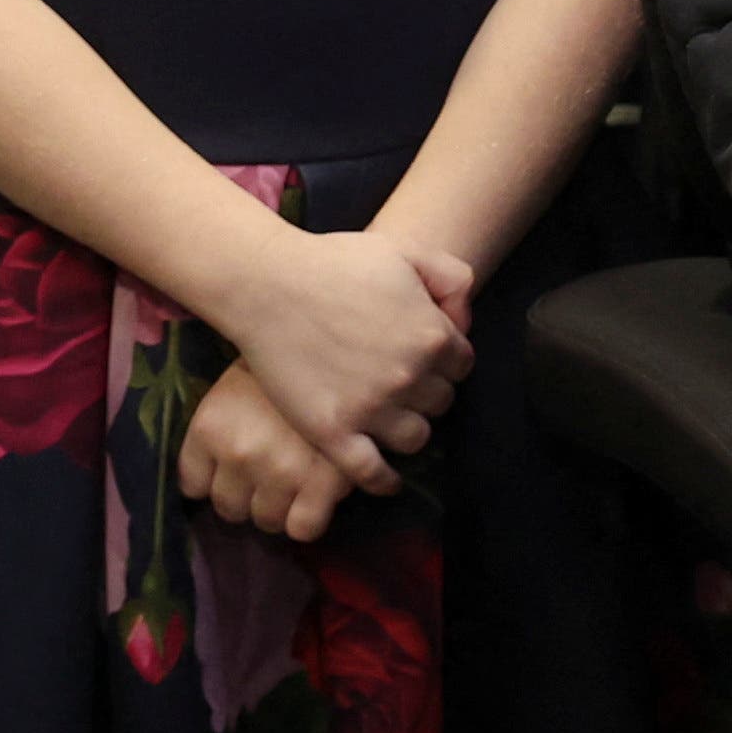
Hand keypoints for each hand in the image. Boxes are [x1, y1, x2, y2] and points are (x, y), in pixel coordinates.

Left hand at [175, 361, 360, 540]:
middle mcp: (238, 452)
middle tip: (274, 475)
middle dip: (251, 496)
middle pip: (229, 507)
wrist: (342, 331)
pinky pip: (303, 527)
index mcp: (211, 426)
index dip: (216, 480)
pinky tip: (323, 495)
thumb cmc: (290, 350)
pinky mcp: (320, 484)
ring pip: (267, 519)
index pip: (194, 485)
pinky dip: (311, 519)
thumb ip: (226, 419)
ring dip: (281, 507)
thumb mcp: (241, 377)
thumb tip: (224, 461)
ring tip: (301, 483)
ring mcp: (279, 471)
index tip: (235, 473)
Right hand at [221, 229, 474, 494]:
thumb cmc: (334, 263)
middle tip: (401, 384)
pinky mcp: (333, 432)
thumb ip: (451, 277)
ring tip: (391, 421)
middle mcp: (409, 377)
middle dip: (426, 392)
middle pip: (440, 402)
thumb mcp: (406, 252)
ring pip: (416, 438)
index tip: (423, 358)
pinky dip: (384, 481)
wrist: (269, 286)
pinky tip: (387, 479)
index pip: (462, 365)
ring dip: (408, 430)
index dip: (443, 360)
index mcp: (432, 336)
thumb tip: (463, 322)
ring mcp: (371, 408)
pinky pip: (372, 473)